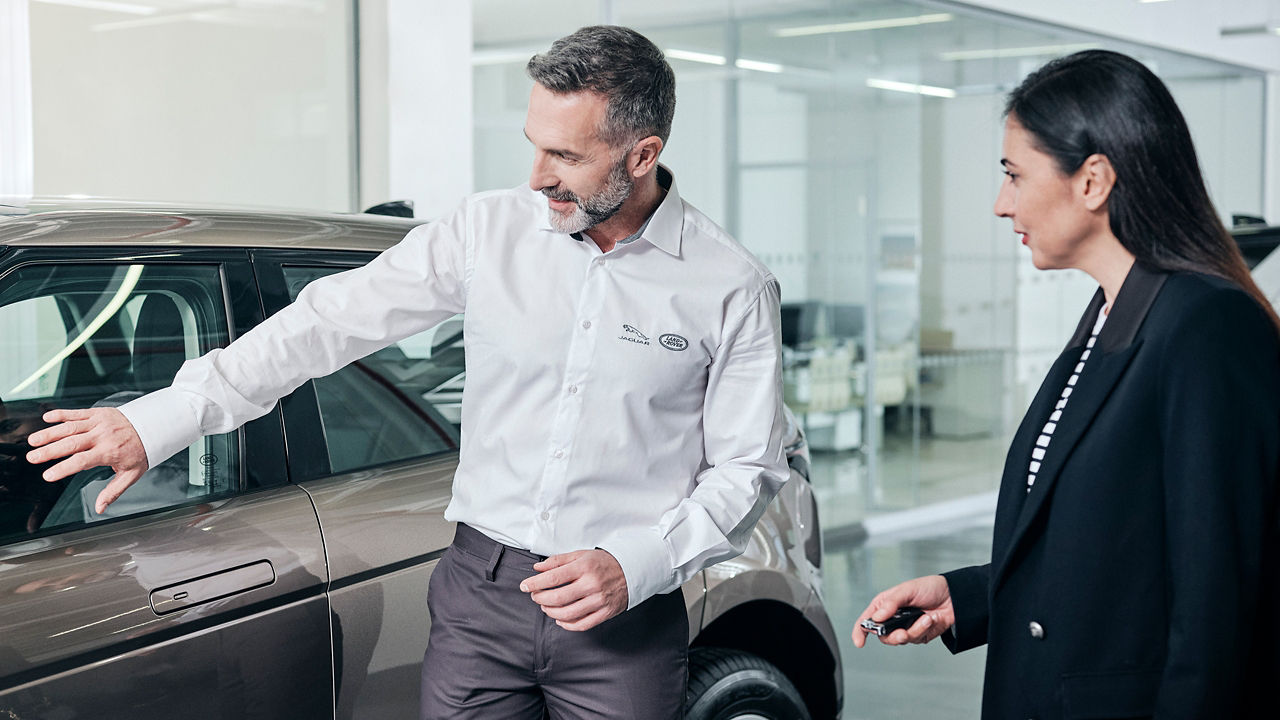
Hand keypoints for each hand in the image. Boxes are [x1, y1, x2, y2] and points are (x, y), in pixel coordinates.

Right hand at [26, 408, 148, 514]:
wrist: (155, 426)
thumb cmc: (141, 451)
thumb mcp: (132, 474)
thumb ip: (113, 491)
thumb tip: (99, 508)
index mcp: (109, 452)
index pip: (82, 461)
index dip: (64, 468)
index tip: (48, 475)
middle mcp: (102, 436)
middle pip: (71, 444)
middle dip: (49, 451)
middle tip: (32, 457)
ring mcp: (99, 423)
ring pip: (70, 427)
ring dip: (50, 433)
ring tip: (33, 440)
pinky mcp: (98, 412)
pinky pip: (77, 412)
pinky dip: (61, 414)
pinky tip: (46, 417)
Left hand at [519, 549, 628, 631]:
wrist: (633, 570)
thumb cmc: (605, 562)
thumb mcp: (581, 555)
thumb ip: (558, 561)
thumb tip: (537, 569)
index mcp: (585, 567)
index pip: (553, 578)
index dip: (535, 583)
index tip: (525, 586)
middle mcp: (592, 584)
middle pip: (558, 598)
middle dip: (540, 598)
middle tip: (535, 596)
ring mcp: (600, 600)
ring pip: (568, 613)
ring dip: (551, 612)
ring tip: (546, 606)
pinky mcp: (606, 612)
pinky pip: (582, 624)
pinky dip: (567, 624)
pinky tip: (560, 619)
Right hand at [853, 574, 953, 647]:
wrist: (954, 597)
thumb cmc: (929, 588)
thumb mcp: (907, 590)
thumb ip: (891, 604)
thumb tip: (877, 617)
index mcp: (885, 605)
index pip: (867, 620)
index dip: (860, 631)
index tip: (859, 642)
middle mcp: (893, 618)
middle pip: (883, 635)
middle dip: (893, 636)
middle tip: (902, 633)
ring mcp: (905, 628)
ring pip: (901, 640)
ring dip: (915, 630)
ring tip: (926, 618)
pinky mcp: (919, 635)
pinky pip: (916, 639)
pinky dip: (924, 629)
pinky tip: (931, 619)